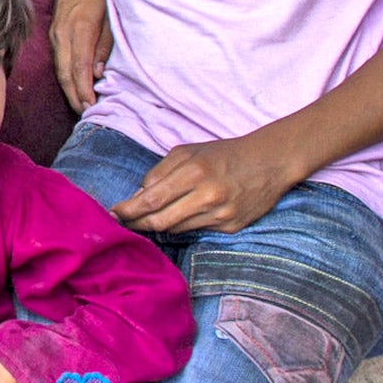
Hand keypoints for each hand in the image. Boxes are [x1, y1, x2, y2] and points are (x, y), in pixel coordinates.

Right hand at [49, 0, 112, 112]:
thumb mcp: (110, 17)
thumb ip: (104, 46)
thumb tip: (99, 73)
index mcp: (80, 28)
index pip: (79, 67)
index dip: (84, 89)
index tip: (91, 106)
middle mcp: (64, 34)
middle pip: (66, 73)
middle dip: (75, 96)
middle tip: (86, 114)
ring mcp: (55, 35)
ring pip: (60, 70)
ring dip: (69, 90)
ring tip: (81, 106)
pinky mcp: (53, 35)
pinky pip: (58, 61)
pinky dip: (66, 78)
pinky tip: (75, 87)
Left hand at [110, 130, 301, 234]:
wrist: (270, 162)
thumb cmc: (224, 154)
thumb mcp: (189, 151)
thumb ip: (160, 172)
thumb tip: (138, 196)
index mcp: (194, 171)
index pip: (151, 200)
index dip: (128, 210)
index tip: (112, 214)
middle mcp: (208, 195)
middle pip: (159, 221)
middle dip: (137, 223)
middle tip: (122, 222)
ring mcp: (221, 214)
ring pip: (176, 229)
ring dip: (158, 225)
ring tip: (147, 218)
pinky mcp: (231, 228)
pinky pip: (195, 231)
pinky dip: (182, 225)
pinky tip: (180, 217)